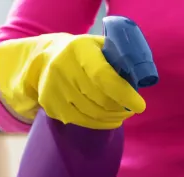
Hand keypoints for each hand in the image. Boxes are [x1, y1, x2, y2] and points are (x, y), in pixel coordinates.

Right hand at [0, 33, 145, 128]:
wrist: (43, 58)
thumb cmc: (83, 54)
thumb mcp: (100, 46)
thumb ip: (119, 59)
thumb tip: (140, 80)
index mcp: (79, 50)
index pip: (103, 76)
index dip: (123, 94)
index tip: (139, 105)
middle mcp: (62, 67)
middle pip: (99, 99)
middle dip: (121, 108)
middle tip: (132, 109)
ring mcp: (53, 87)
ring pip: (91, 113)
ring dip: (112, 117)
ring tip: (122, 114)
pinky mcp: (49, 104)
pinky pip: (80, 120)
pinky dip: (99, 123)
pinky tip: (108, 119)